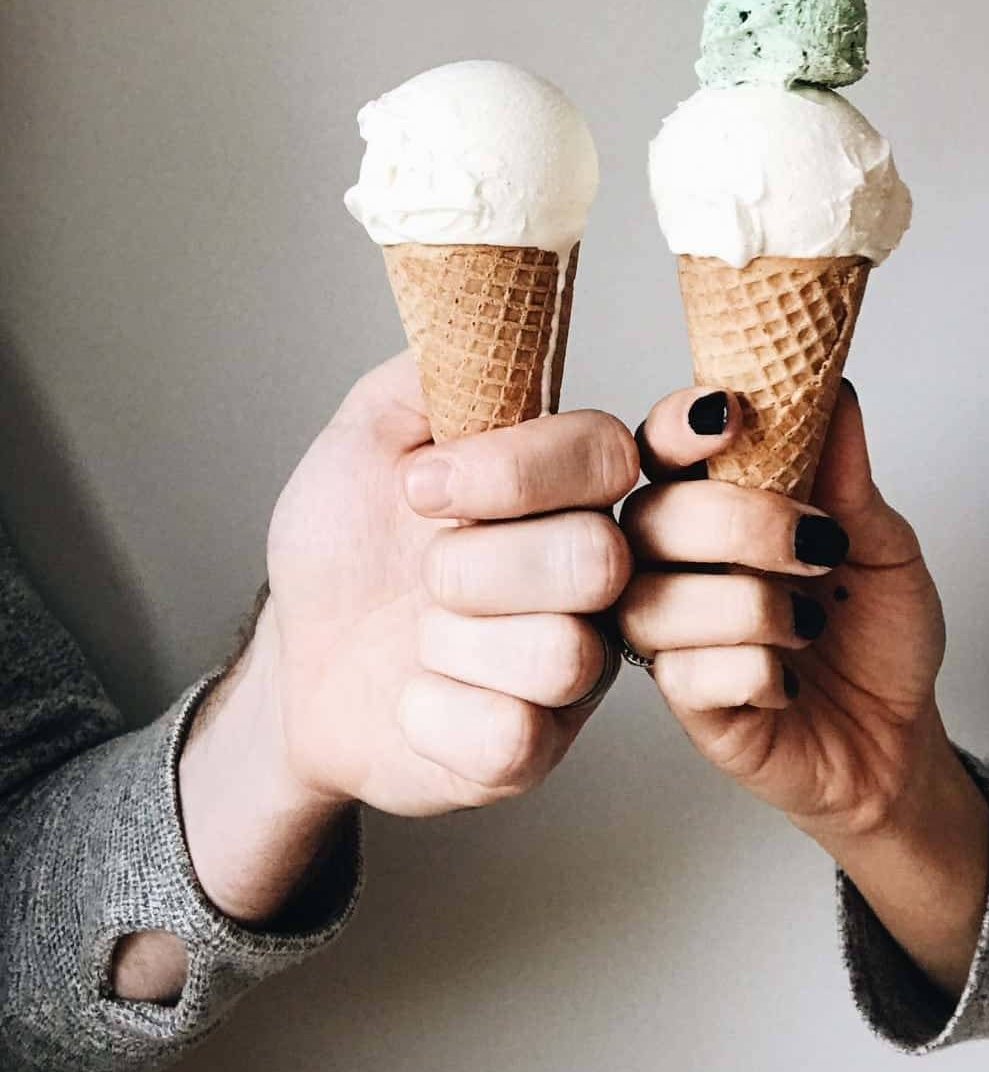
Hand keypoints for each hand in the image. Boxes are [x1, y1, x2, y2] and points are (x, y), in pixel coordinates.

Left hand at [174, 351, 635, 952]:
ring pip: (562, 654)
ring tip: (421, 635)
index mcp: (565, 489)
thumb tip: (500, 319)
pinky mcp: (534, 752)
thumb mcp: (368, 434)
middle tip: (423, 570)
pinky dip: (430, 712)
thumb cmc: (347, 544)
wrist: (300, 656)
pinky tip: (413, 695)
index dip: (516, 469)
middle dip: (474, 563)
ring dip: (452, 641)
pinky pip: (511, 737)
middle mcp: (591, 573)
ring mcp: (572, 669)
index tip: (420, 485)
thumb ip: (438, 371)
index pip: (606, 452)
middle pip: (596, 558)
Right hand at [617, 381, 988, 995]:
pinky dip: (754, 671)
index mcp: (710, 508)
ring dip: (749, 605)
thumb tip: (832, 388)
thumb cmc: (875, 633)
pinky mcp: (687, 706)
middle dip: (737, 522)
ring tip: (809, 622)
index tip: (730, 415)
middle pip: (648, 520)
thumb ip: (847, 475)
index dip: (676, 426)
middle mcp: (673, 566)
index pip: (659, 450)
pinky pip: (685, 676)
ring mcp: (671, 638)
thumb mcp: (882, 543)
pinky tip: (789, 680)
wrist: (900, 740)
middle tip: (817, 543)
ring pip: (654, 601)